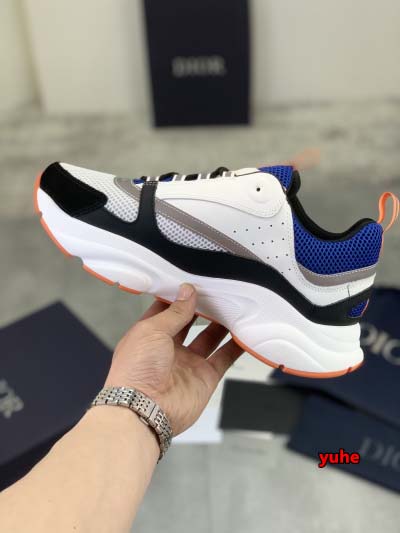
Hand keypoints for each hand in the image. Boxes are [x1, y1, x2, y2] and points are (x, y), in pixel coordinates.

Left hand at [105, 284, 243, 434]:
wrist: (144, 410)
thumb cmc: (136, 371)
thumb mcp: (152, 330)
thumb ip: (174, 312)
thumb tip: (187, 293)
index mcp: (150, 334)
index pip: (167, 309)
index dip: (180, 296)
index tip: (195, 283)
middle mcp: (168, 348)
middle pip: (190, 322)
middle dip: (203, 308)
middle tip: (218, 292)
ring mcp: (188, 363)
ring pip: (210, 337)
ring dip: (221, 323)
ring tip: (234, 305)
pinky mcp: (205, 377)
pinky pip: (224, 357)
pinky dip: (236, 346)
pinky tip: (244, 332)